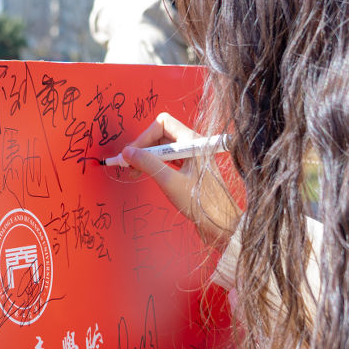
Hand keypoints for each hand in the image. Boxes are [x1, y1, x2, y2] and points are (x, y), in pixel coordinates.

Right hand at [115, 113, 239, 248]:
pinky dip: (155, 164)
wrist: (220, 223)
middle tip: (129, 164)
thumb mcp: (170, 182)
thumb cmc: (202, 204)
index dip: (144, 137)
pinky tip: (146, 173)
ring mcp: (191, 156)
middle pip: (161, 134)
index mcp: (193, 142)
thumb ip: (148, 164)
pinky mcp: (189, 167)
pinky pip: (168, 158)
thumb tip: (128, 152)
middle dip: (143, 147)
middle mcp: (193, 145)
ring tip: (134, 171)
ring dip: (146, 157)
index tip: (132, 153)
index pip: (163, 124)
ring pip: (163, 147)